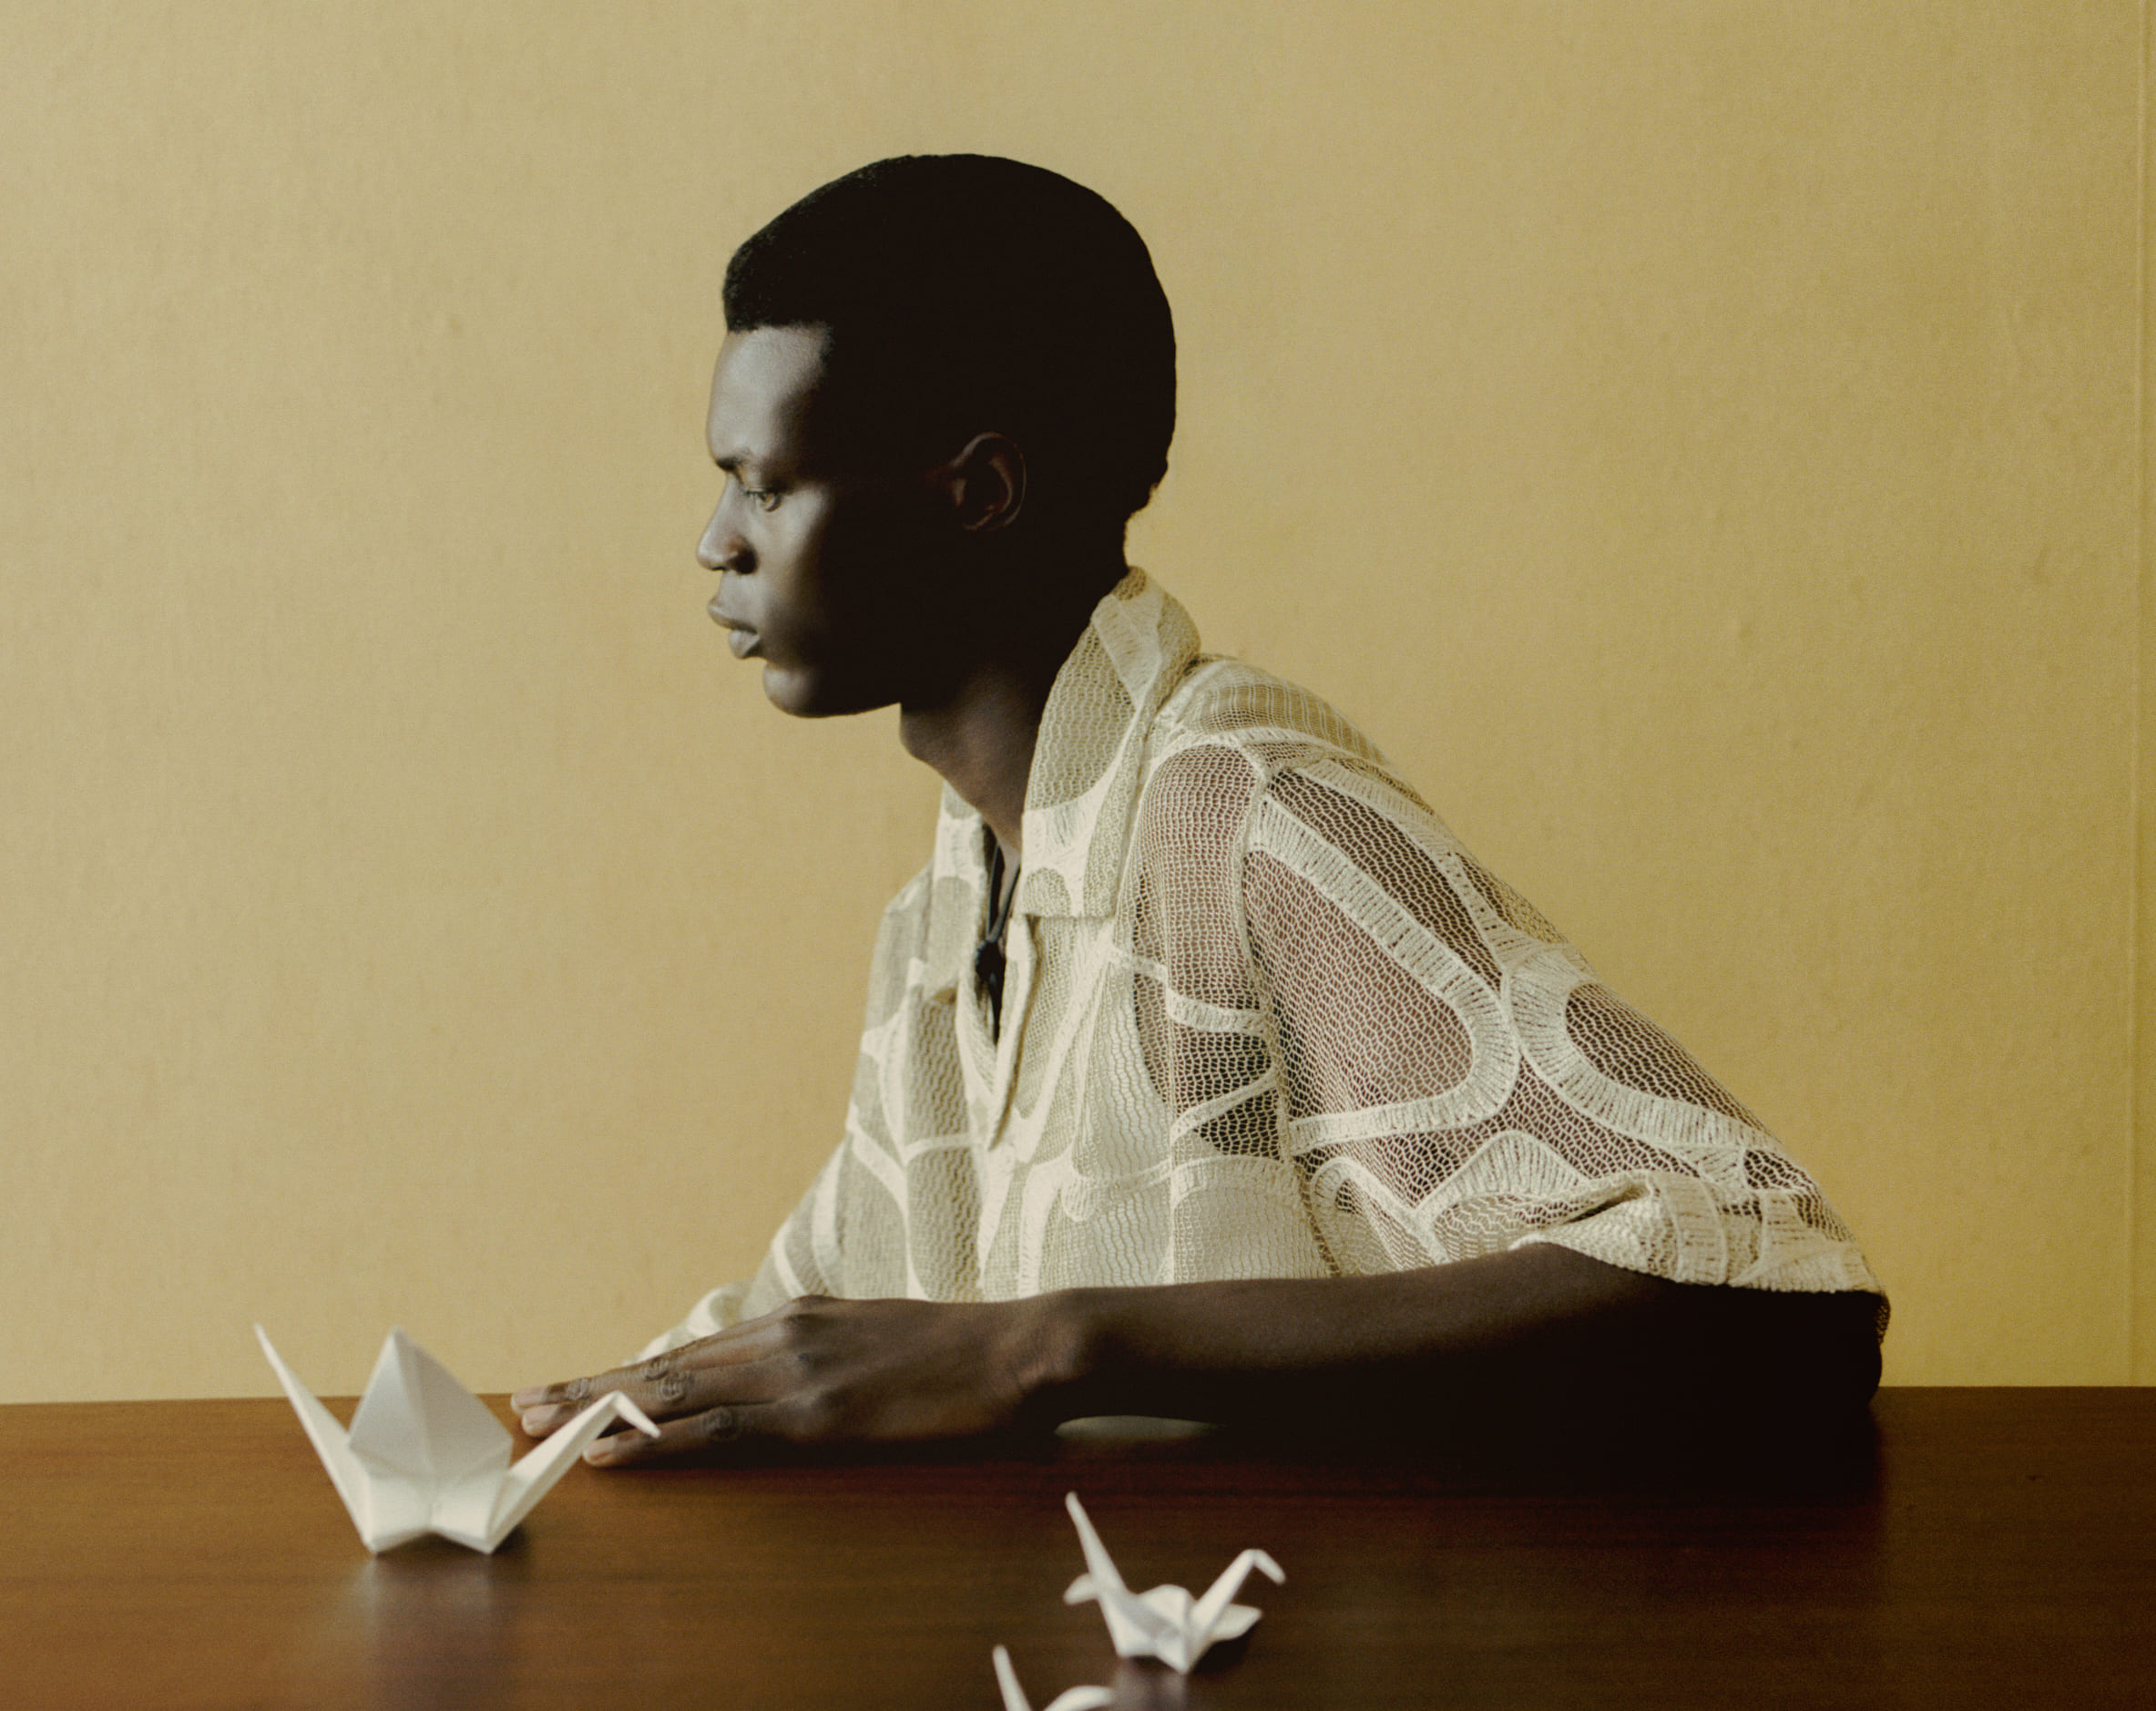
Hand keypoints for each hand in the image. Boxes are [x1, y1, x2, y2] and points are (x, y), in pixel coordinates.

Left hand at [510, 1294, 1072, 1464]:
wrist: (1022, 1349)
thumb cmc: (964, 1356)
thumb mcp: (880, 1342)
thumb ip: (828, 1355)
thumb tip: (792, 1377)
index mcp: (798, 1319)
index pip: (693, 1350)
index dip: (629, 1371)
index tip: (577, 1386)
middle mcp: (783, 1333)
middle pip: (666, 1364)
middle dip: (592, 1386)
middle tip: (528, 1404)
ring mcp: (796, 1370)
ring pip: (674, 1390)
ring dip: (600, 1409)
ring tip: (543, 1425)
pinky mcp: (816, 1412)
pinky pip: (717, 1429)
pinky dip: (653, 1441)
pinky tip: (610, 1452)